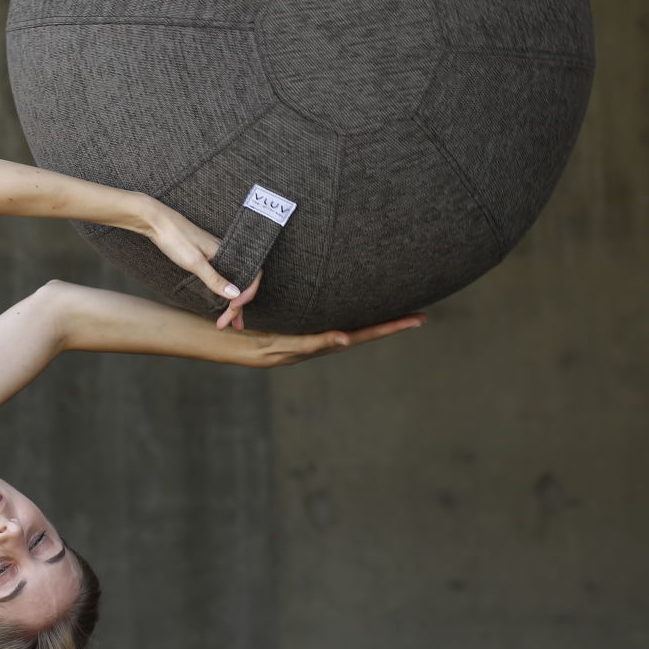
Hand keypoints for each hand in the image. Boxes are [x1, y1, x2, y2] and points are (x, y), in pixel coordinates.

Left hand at [133, 196, 259, 326]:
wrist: (157, 222)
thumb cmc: (175, 238)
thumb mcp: (194, 261)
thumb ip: (214, 278)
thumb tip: (235, 295)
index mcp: (228, 254)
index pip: (251, 278)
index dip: (246, 296)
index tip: (234, 309)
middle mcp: (226, 255)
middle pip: (241, 284)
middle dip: (238, 308)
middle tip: (234, 326)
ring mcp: (217, 257)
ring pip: (232, 283)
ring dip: (233, 304)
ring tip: (231, 323)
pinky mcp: (207, 259)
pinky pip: (223, 279)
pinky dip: (223, 294)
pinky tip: (222, 303)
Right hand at [233, 314, 426, 367]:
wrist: (226, 342)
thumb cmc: (253, 344)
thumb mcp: (285, 343)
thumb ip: (314, 343)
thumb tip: (345, 339)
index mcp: (323, 343)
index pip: (363, 334)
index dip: (389, 328)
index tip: (416, 321)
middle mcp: (324, 338)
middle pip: (365, 330)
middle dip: (392, 324)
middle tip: (421, 316)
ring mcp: (314, 332)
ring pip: (352, 324)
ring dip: (375, 319)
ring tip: (397, 309)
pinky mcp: (304, 324)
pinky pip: (334, 318)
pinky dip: (351, 313)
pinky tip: (356, 304)